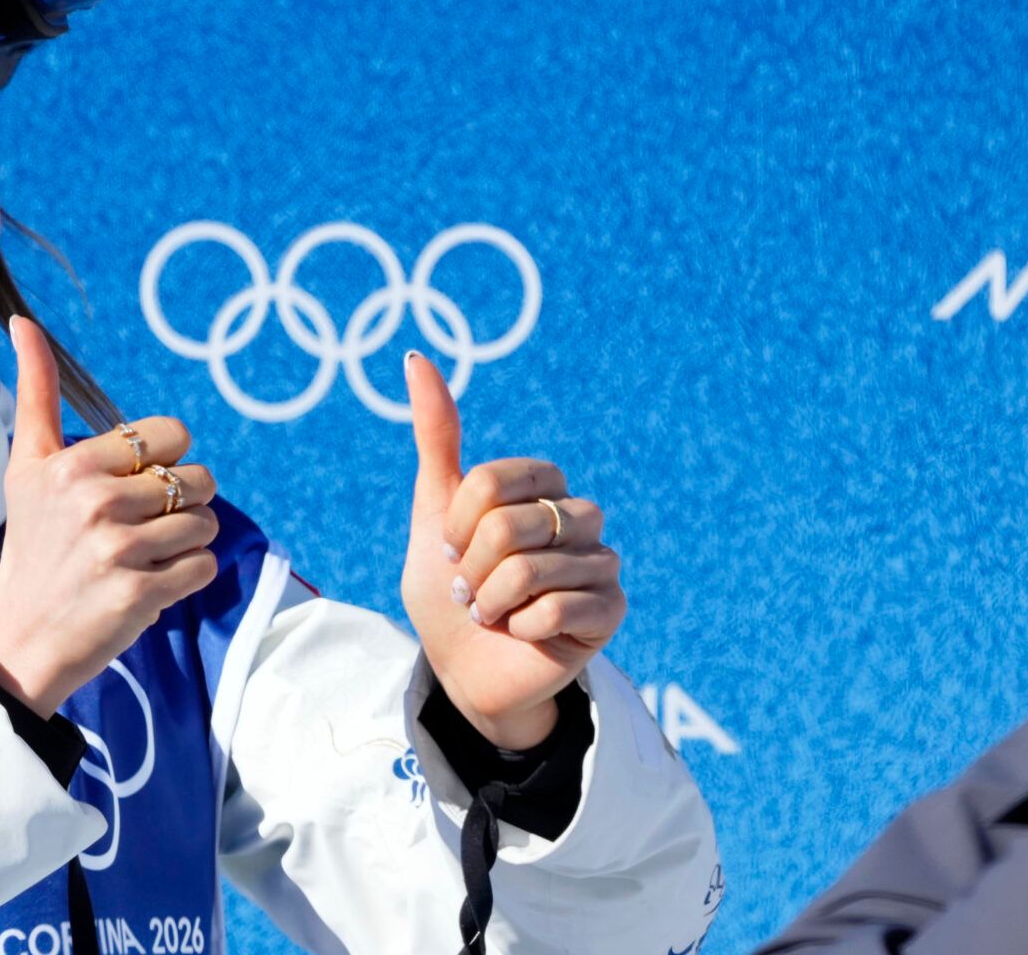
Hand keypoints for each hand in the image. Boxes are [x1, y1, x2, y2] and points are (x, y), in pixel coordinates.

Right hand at [0, 315, 221, 716]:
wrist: (23, 637)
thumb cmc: (33, 544)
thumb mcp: (26, 465)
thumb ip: (35, 392)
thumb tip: (23, 320)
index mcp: (72, 463)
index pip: (170, 433)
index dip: (163, 459)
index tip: (130, 484)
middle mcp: (95, 500)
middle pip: (197, 478)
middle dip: (181, 502)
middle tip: (139, 526)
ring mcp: (119, 548)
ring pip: (207, 522)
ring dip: (186, 541)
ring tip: (143, 556)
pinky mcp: (141, 593)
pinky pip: (205, 565)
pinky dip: (187, 576)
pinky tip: (150, 583)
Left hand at [400, 351, 625, 749]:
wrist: (464, 669)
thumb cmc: (449, 591)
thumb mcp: (432, 511)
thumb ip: (437, 437)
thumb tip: (416, 358)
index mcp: (540, 486)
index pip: (492, 481)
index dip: (456, 522)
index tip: (449, 548)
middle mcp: (576, 515)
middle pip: (510, 523)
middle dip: (471, 566)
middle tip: (472, 589)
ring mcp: (599, 561)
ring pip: (531, 567)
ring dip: (493, 600)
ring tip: (495, 612)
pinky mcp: (611, 609)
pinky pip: (558, 607)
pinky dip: (522, 625)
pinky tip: (525, 632)